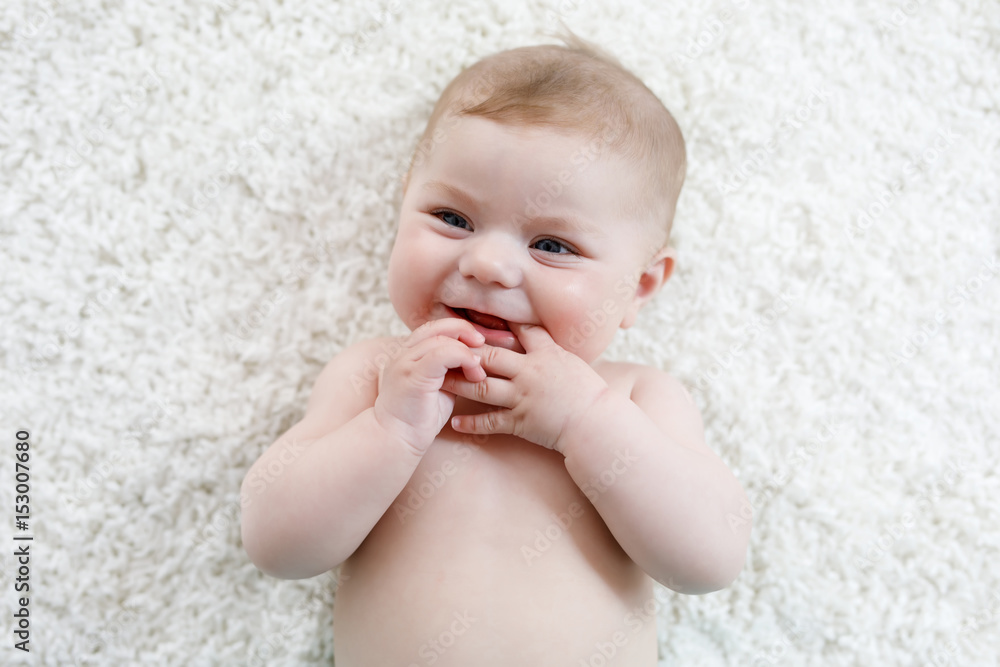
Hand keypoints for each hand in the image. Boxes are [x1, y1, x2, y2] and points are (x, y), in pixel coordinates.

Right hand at [373, 318, 485, 454]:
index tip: (477, 342)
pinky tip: (474, 372)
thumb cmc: (418, 418)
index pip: (433, 328)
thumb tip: (475, 358)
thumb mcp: (439, 387)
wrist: (396, 440)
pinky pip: (441, 354)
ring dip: (466, 350)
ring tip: (479, 368)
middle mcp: (403, 354)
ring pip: (440, 338)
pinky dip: (463, 358)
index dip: (457, 330)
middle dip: (463, 330)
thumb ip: (450, 369)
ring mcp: (405, 363)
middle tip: (482, 344)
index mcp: (407, 354)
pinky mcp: (412, 376)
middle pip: (436, 326)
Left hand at [443, 322, 608, 453]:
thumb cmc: (589, 393)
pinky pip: (491, 422)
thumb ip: (549, 348)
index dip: (495, 322)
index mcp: (546, 354)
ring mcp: (524, 397)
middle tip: (442, 347)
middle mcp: (530, 372)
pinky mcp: (521, 421)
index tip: (473, 318)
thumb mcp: (571, 361)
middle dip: (465, 351)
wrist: (597, 423)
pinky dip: (472, 424)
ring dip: (458, 385)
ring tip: (439, 382)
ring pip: (482, 388)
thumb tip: (533, 334)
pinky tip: (454, 423)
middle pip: (490, 356)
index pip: (519, 330)